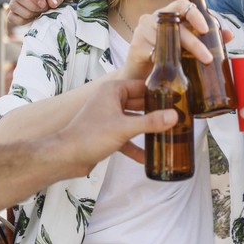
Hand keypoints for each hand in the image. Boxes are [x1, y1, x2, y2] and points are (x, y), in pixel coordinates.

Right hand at [7, 0, 74, 26]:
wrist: (59, 3)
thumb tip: (51, 3)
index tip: (44, 5)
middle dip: (32, 7)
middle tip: (44, 10)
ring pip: (13, 6)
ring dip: (27, 14)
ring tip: (39, 14)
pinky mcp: (16, 9)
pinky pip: (11, 16)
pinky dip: (21, 20)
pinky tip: (33, 19)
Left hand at [58, 79, 178, 169]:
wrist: (66, 157)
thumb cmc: (91, 136)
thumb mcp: (124, 128)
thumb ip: (150, 122)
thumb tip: (175, 116)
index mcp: (113, 90)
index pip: (141, 86)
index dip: (159, 92)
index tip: (178, 98)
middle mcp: (111, 100)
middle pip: (139, 103)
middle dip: (156, 112)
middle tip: (177, 117)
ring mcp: (108, 117)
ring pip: (133, 120)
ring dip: (147, 129)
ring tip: (168, 135)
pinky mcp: (106, 134)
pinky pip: (126, 137)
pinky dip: (135, 145)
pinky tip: (148, 157)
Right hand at [119, 0, 228, 80]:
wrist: (138, 78)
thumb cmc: (164, 59)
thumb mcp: (185, 48)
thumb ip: (206, 39)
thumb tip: (229, 35)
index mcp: (167, 15)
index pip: (182, 5)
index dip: (195, 14)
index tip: (206, 30)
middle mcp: (153, 19)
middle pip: (176, 24)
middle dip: (194, 42)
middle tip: (208, 57)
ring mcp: (142, 31)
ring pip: (166, 38)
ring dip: (182, 53)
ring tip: (193, 65)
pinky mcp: (135, 46)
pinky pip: (152, 51)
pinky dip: (164, 60)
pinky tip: (171, 68)